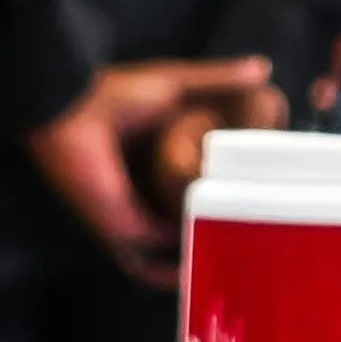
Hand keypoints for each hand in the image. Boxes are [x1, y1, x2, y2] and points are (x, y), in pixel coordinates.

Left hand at [25, 59, 281, 277]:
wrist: (76, 111)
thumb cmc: (114, 96)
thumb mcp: (177, 85)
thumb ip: (218, 79)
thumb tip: (264, 68)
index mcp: (159, 169)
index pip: (198, 197)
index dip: (228, 203)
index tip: (263, 205)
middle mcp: (148, 201)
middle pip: (187, 233)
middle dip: (218, 242)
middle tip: (259, 248)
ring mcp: (134, 222)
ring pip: (170, 257)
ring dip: (199, 263)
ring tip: (238, 267)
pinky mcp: (122, 234)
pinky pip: (149, 269)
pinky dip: (174, 274)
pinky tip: (204, 271)